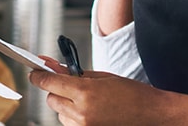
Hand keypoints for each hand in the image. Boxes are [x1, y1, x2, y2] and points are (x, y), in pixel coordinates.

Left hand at [29, 58, 174, 125]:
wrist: (153, 116)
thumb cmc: (132, 94)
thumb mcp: (103, 77)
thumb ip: (75, 73)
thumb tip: (52, 67)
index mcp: (86, 92)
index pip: (50, 83)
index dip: (39, 76)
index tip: (34, 73)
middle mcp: (82, 113)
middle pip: (52, 100)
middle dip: (57, 91)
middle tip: (70, 86)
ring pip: (59, 114)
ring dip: (66, 106)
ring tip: (90, 102)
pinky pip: (70, 125)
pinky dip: (74, 118)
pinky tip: (92, 113)